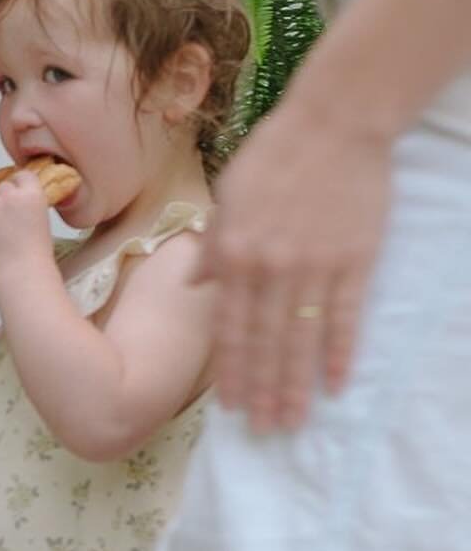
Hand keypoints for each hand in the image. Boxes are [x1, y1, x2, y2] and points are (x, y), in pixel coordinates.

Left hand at [0, 171, 55, 278]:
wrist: (21, 270)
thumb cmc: (35, 252)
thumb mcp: (41, 219)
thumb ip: (30, 204)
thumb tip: (21, 199)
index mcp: (33, 193)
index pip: (23, 175)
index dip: (18, 183)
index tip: (15, 191)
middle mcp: (12, 195)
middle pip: (3, 186)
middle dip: (2, 197)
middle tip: (2, 212)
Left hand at [195, 103, 391, 431]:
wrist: (336, 119)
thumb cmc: (276, 154)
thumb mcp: (228, 195)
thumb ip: (213, 245)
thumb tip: (197, 282)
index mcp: (234, 256)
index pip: (228, 330)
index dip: (229, 373)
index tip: (228, 408)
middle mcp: (269, 269)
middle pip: (263, 346)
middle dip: (261, 393)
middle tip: (262, 432)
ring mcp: (313, 267)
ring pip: (300, 341)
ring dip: (296, 386)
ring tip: (293, 422)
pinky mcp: (354, 260)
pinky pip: (344, 317)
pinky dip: (340, 353)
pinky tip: (337, 384)